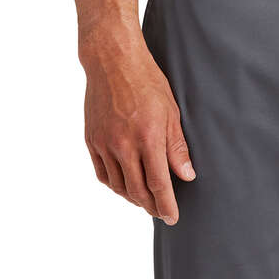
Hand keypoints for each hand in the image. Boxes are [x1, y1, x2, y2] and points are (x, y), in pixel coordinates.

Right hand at [79, 20, 195, 222]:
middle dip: (151, 206)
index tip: (173, 217)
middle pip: (137, 191)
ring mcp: (105, 144)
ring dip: (133, 198)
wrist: (112, 61)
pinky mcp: (91, 140)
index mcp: (148, 137)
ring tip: (145, 199)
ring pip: (119, 186)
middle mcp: (124, 145)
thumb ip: (177, 146)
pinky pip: (103, 174)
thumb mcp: (171, 110)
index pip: (159, 184)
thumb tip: (186, 176)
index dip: (167, 205)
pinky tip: (124, 184)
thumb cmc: (147, 80)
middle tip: (161, 212)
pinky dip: (115, 185)